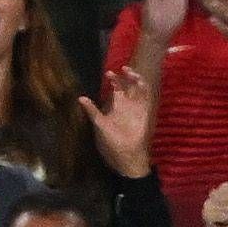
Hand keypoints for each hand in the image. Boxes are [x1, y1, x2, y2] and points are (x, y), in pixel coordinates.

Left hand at [80, 62, 154, 178]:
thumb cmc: (112, 143)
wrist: (127, 157)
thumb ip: (92, 111)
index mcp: (116, 108)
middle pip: (128, 86)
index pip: (116, 89)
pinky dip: (144, 89)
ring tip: (129, 71)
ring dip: (135, 79)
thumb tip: (80, 97)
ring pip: (138, 89)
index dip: (113, 80)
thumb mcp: (99, 125)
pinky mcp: (145, 113)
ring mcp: (137, 108)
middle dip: (124, 76)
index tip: (108, 73)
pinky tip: (139, 81)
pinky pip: (147, 98)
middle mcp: (127, 106)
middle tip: (120, 69)